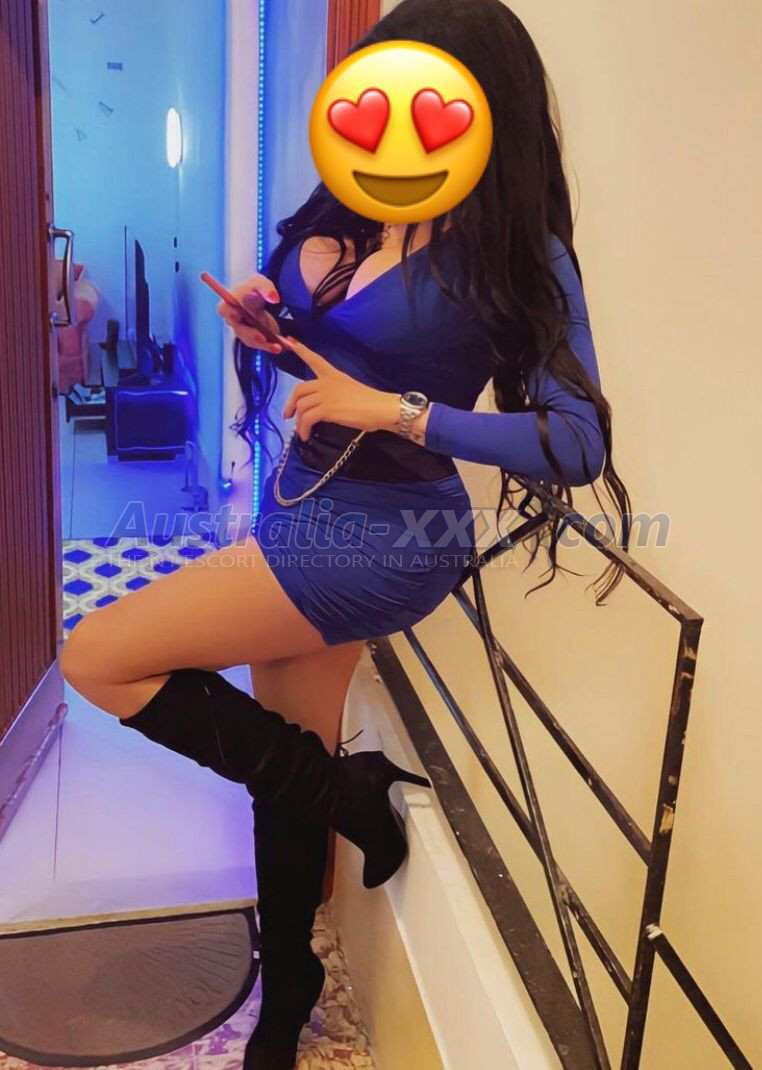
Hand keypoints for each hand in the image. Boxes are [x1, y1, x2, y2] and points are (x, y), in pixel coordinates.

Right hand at [216, 272, 281, 354]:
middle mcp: (234, 320)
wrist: (264, 301)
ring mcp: (244, 332)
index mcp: (230, 303)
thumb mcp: (261, 283)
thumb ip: (266, 288)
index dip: (229, 313)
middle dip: (251, 335)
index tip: (236, 316)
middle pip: (240, 330)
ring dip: (265, 345)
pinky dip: (272, 346)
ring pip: (252, 341)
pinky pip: (262, 345)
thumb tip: (274, 298)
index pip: (224, 309)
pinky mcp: (255, 340)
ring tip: (278, 347)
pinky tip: (283, 347)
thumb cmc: (257, 289)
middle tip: (262, 338)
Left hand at [281, 336, 400, 440]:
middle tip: (288, 416)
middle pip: (299, 390)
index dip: (301, 351)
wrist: (380, 408)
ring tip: (302, 432)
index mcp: (334, 375)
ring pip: (301, 406)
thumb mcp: (349, 389)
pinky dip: (303, 429)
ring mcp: (326, 395)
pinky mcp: (327, 409)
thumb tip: (323, 407)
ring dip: (298, 422)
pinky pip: (307, 418)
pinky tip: (306, 436)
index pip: (315, 360)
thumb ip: (334, 393)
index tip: (289, 341)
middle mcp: (327, 382)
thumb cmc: (370, 402)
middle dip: (290, 404)